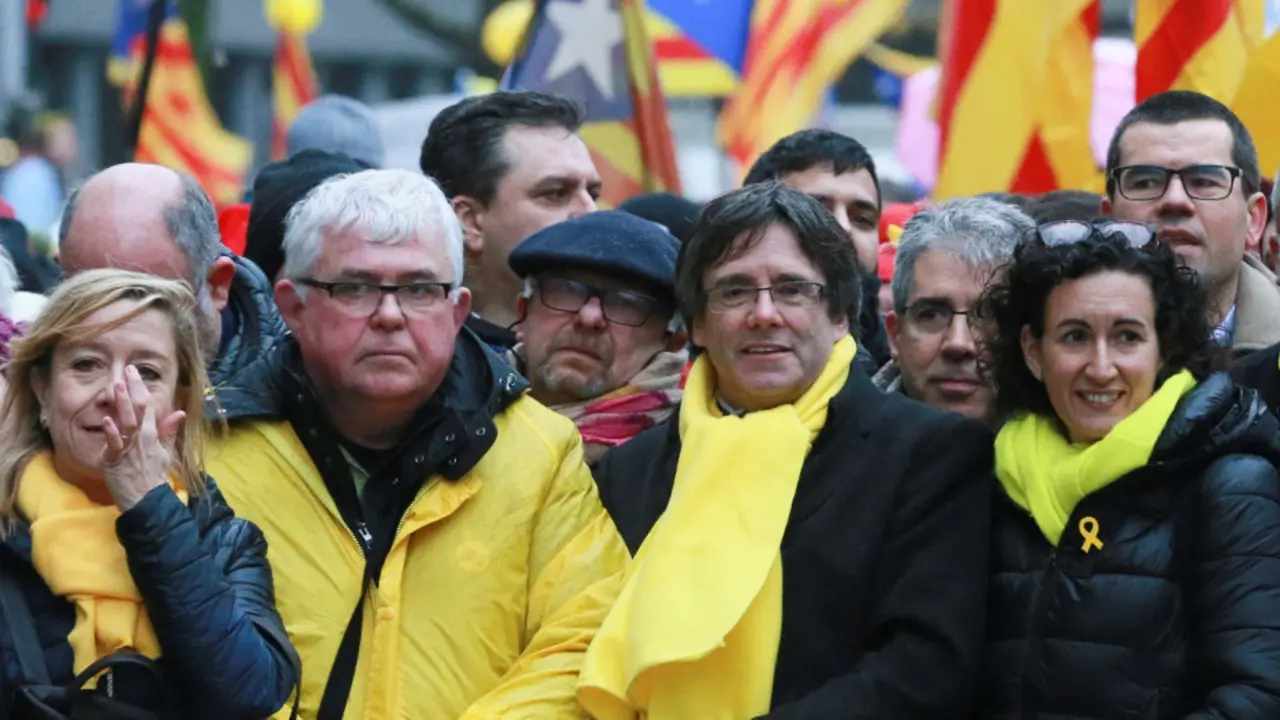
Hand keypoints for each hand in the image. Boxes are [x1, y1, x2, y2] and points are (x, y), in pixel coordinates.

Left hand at [101, 365, 185, 511]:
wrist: (147, 500)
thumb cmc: (154, 478)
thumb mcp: (165, 452)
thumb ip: (169, 431)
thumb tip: (179, 412)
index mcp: (153, 434)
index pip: (148, 405)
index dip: (141, 388)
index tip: (135, 372)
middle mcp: (142, 437)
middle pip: (138, 409)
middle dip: (132, 388)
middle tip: (127, 370)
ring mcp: (129, 447)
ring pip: (126, 421)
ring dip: (122, 403)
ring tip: (118, 386)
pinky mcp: (115, 460)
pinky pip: (114, 443)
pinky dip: (111, 432)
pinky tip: (107, 419)